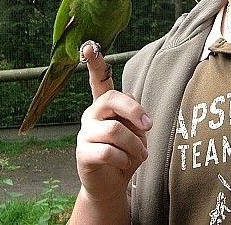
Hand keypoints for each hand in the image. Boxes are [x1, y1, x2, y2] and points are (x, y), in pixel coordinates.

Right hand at [69, 43, 151, 223]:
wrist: (112, 184)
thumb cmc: (127, 152)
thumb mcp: (136, 132)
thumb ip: (135, 119)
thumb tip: (141, 122)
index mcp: (104, 105)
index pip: (98, 80)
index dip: (95, 63)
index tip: (88, 46)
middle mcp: (91, 114)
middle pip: (111, 99)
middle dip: (134, 111)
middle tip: (148, 127)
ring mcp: (84, 133)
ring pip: (115, 130)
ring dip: (135, 145)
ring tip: (140, 154)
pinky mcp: (82, 153)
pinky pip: (109, 151)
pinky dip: (125, 160)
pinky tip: (124, 164)